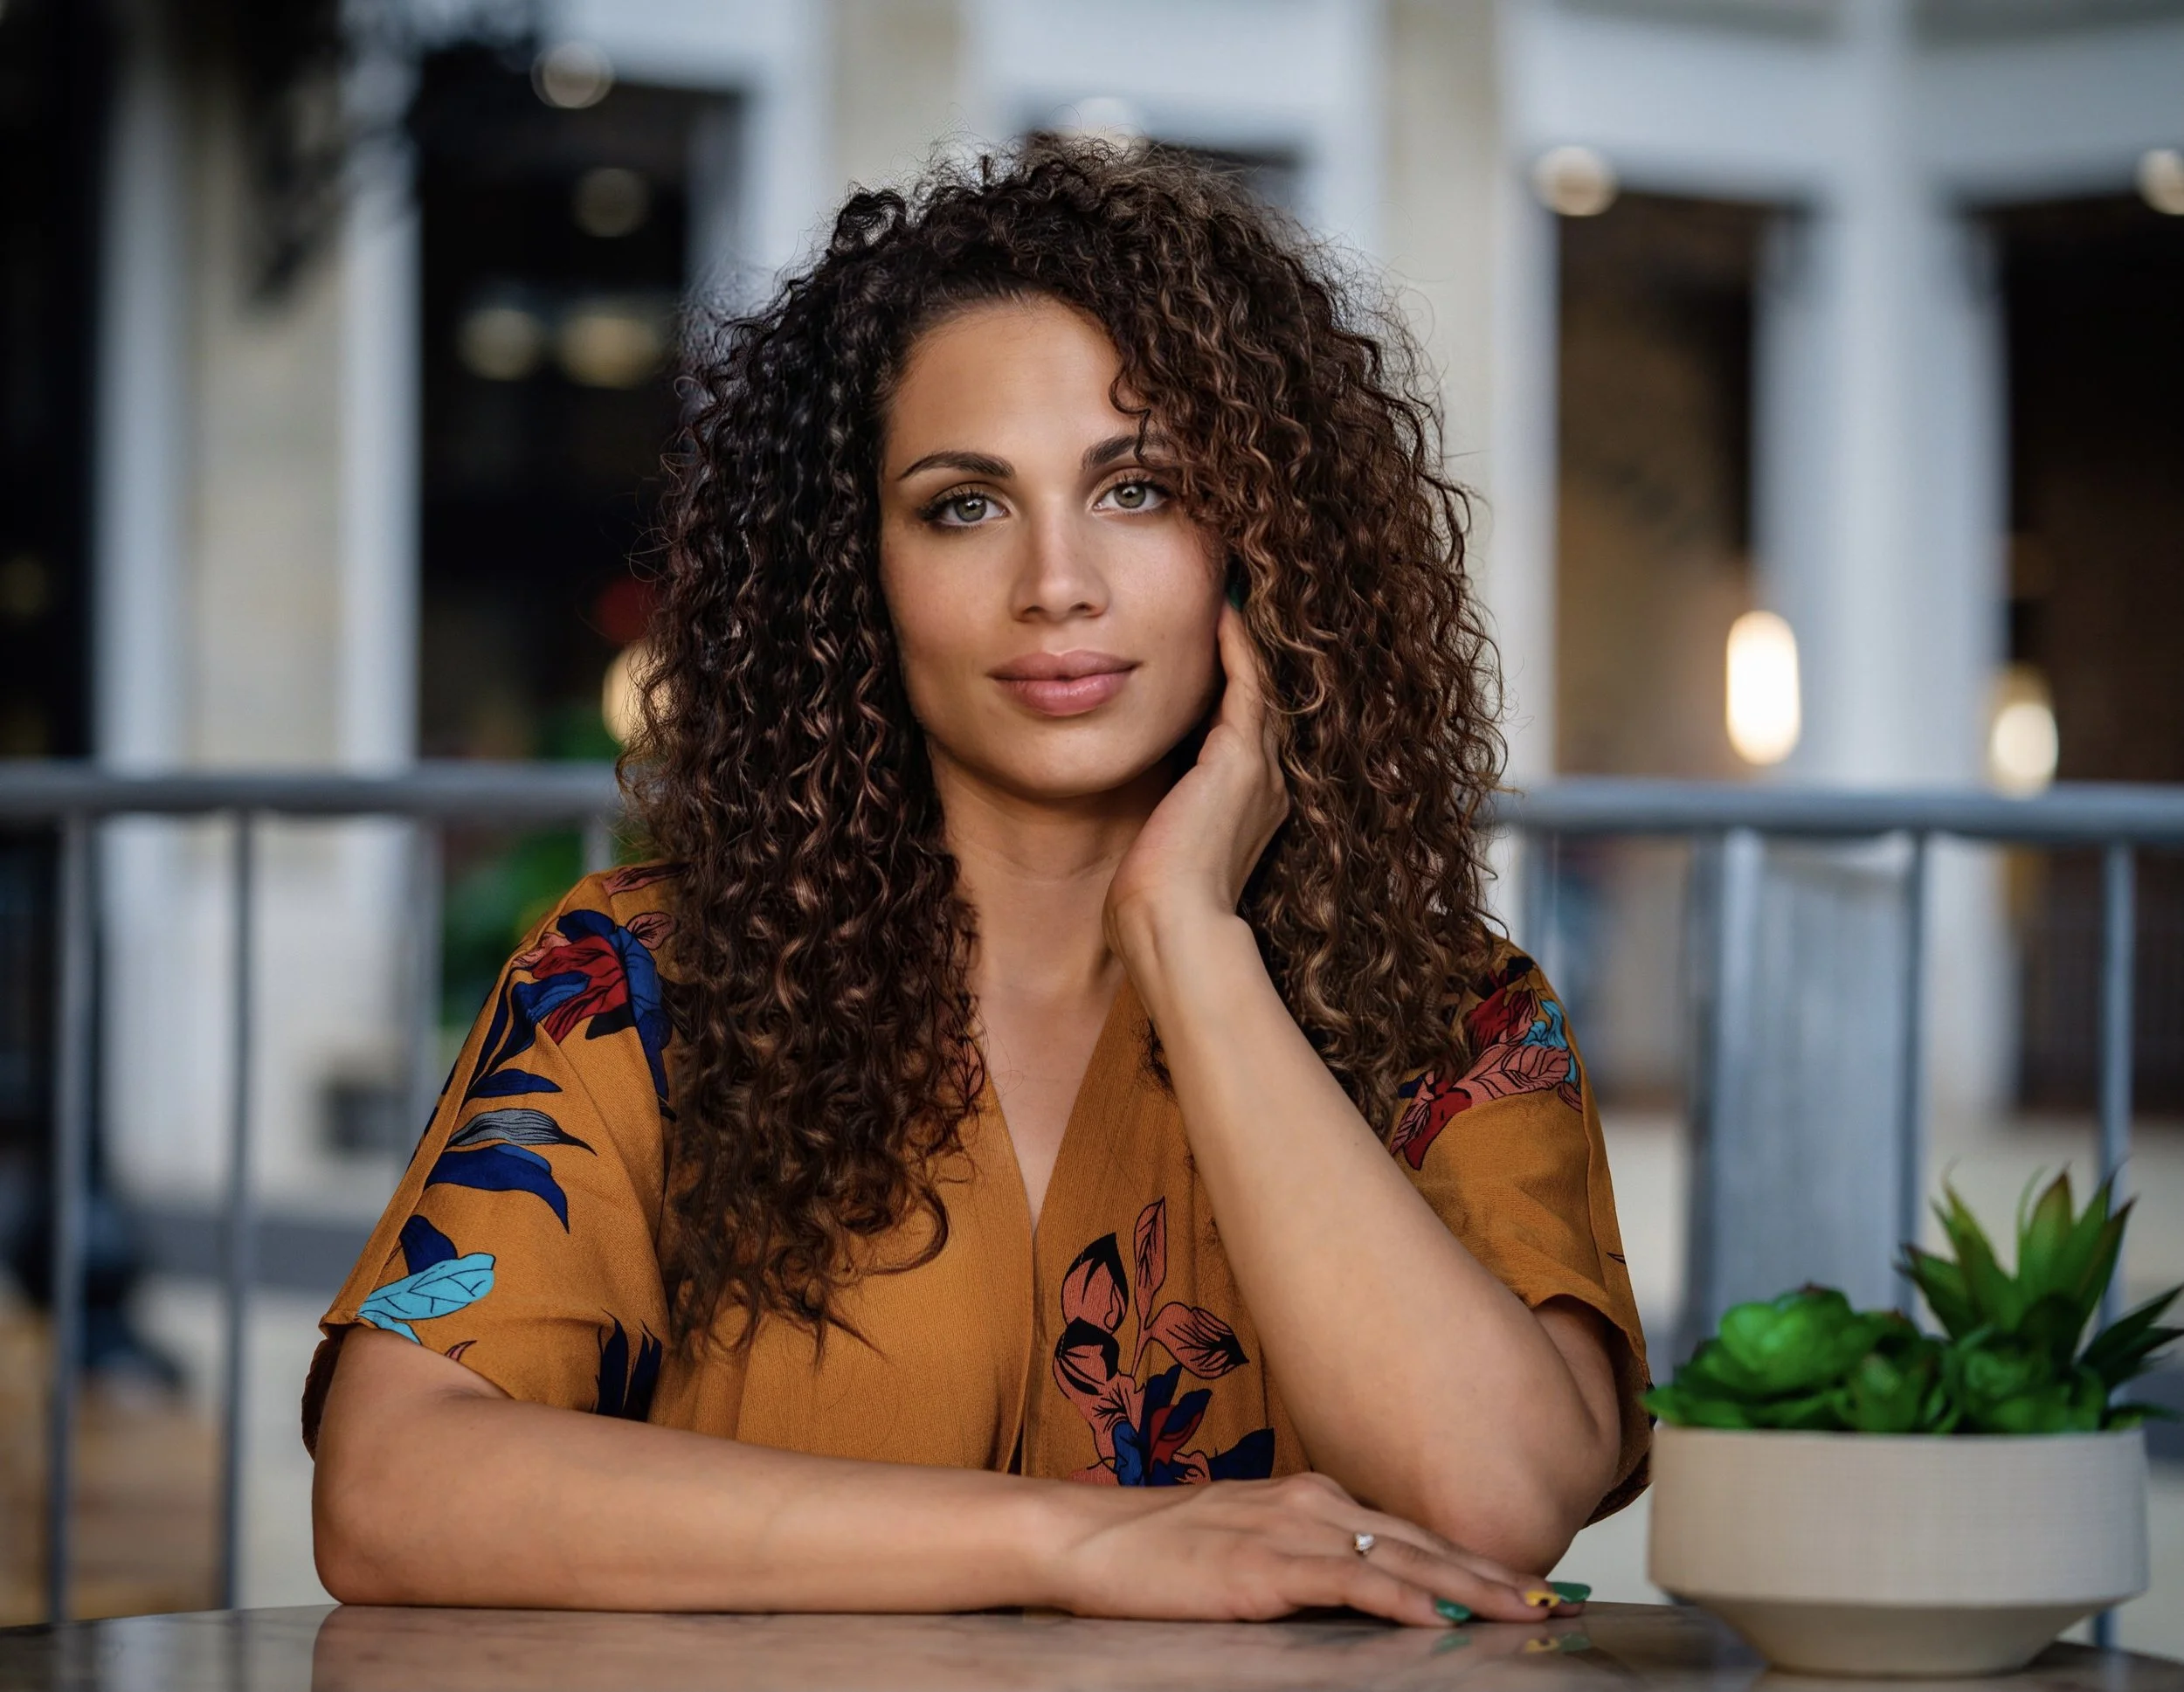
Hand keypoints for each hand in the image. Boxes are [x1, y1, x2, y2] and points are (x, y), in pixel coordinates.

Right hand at [1045, 1471, 1584, 1625]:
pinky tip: (1443, 1615)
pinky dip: (1405, 1597)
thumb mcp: (1251, 1547)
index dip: (1475, 1558)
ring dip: (1473, 1588)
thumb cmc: (1163, 1552)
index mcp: (1314, 1497)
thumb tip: (1365, 1590)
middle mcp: (1316, 1502)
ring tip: (1525, 1611)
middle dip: (1496, 1573)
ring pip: (1405, 1557)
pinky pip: (1354, 1581)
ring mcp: (1293, 1529)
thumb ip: (1310, 1561)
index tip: (1528, 1584)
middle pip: (1426, 1539)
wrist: (1092, 1539)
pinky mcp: (1268, 1566)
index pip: (1412, 1530)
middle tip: (1555, 1600)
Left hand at [1104, 605, 1288, 958]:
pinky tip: (1223, 611)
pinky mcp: (1241, 759)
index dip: (1232, 689)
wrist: (1171, 924)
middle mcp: (1265, 784)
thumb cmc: (1154, 903)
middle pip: (1260, 703)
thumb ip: (1156, 815)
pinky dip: (1238, 646)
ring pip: (1261, 687)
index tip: (1212, 652)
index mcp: (1247, 807)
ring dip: (1246, 641)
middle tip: (1228, 605)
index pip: (1242, 732)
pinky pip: (1248, 684)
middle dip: (1246, 657)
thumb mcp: (1157, 847)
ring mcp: (1259, 770)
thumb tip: (1128, 804)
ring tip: (1227, 597)